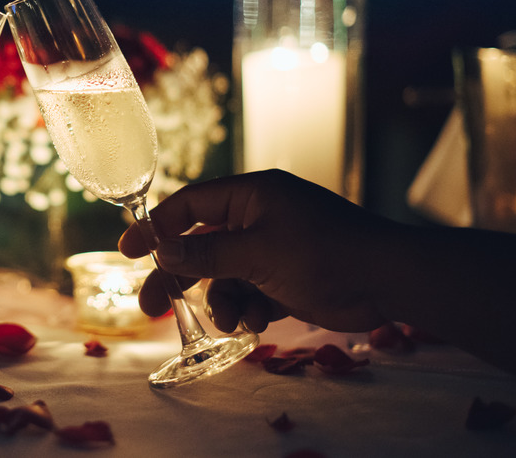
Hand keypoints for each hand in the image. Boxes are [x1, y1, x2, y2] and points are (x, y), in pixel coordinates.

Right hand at [118, 170, 395, 333]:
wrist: (388, 281)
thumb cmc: (325, 253)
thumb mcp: (257, 252)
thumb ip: (205, 252)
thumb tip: (161, 252)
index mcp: (251, 194)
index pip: (189, 204)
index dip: (156, 226)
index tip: (127, 250)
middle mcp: (258, 217)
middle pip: (200, 244)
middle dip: (179, 277)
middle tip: (150, 307)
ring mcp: (272, 247)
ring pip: (223, 275)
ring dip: (221, 300)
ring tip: (233, 319)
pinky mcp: (285, 276)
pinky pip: (248, 291)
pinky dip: (246, 307)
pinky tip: (256, 321)